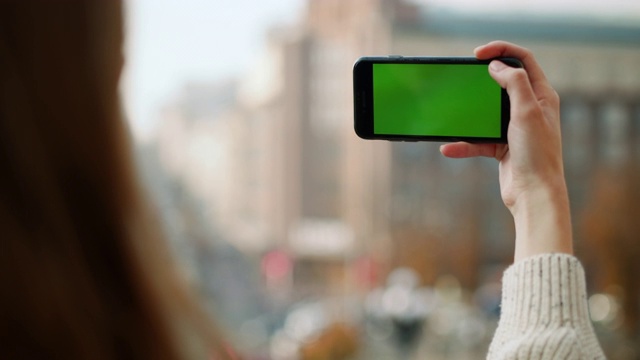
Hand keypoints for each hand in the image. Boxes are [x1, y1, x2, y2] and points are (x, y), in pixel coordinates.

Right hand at [440, 41, 571, 260]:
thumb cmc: (537, 155)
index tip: (478, 54)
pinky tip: (448, 147)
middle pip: (503, 83)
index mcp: (541, 96)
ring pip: (486, 113)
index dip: (502, 50)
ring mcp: (514, 128)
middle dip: (482, 79)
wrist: (534, 195)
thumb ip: (514, 84)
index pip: (523, 61)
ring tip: (453, 113)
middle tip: (465, 76)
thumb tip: (497, 66)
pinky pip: (477, 140)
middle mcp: (530, 109)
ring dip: (469, 116)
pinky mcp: (501, 147)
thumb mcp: (527, 112)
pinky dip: (463, 144)